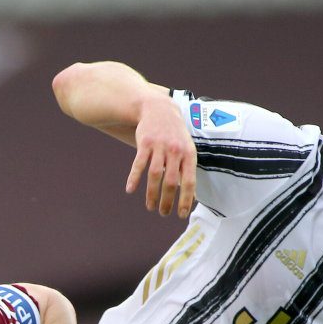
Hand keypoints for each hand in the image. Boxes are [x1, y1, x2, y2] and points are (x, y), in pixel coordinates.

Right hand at [127, 98, 196, 217]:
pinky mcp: (145, 142)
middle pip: (171, 182)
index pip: (189, 182)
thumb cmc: (174, 133)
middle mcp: (175, 151)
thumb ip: (187, 170)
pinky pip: (139, 164)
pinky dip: (134, 178)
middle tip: (163, 213)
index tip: (182, 214)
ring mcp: (160, 146)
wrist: (159, 108)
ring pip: (155, 176)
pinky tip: (130, 189)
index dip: (186, 200)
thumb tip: (193, 196)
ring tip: (150, 207)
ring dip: (151, 194)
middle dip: (167, 201)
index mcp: (189, 154)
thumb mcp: (187, 149)